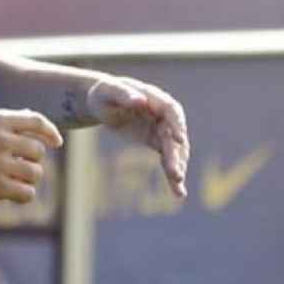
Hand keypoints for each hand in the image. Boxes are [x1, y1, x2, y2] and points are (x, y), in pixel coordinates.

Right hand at [0, 110, 62, 204]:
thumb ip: (2, 121)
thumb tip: (30, 117)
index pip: (36, 122)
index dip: (50, 133)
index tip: (56, 143)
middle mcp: (2, 139)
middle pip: (38, 152)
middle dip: (32, 162)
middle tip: (19, 169)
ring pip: (35, 173)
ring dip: (28, 180)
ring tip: (13, 182)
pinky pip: (27, 193)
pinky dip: (23, 195)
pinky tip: (13, 195)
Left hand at [87, 76, 189, 197]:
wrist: (103, 102)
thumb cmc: (105, 92)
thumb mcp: (109, 91)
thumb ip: (124, 94)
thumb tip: (140, 100)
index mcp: (155, 99)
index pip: (171, 111)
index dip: (177, 125)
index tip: (180, 140)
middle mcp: (163, 115)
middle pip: (173, 137)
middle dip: (176, 156)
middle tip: (176, 174)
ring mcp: (162, 129)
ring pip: (174, 151)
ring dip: (177, 169)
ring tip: (179, 190)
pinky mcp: (156, 142)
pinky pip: (167, 159)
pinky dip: (172, 175)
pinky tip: (178, 192)